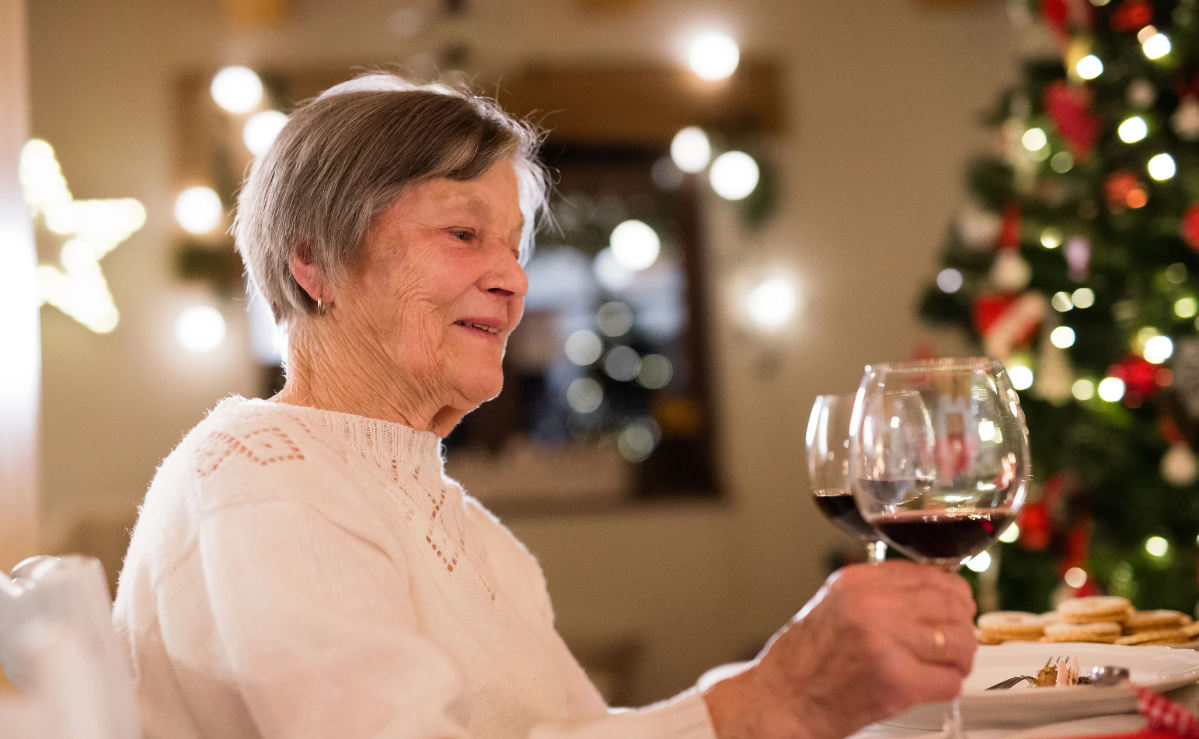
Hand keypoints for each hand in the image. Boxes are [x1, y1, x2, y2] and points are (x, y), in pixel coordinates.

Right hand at [702, 561, 976, 738]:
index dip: (953, 592)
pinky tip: (932, 685)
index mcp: (858, 582)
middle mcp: (872, 606)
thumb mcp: (834, 602)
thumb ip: (877, 591)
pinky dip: (948, 685)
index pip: (930, 574)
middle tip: (958, 639)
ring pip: (958, 641)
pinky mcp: (897, 682)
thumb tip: (928, 590)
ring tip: (948, 665)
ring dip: (960, 657)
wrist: (784, 699)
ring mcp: (886, 643)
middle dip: (962, 624)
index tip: (957, 605)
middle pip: (951, 604)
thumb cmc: (804, 658)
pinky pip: (950, 680)